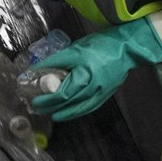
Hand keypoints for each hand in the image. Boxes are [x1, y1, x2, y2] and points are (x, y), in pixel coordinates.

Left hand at [30, 15, 161, 121]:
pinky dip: (78, 111)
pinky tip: (70, 113)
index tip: (36, 101)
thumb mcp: (74, 50)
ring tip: (52, 114)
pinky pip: (90, 107)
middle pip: (70, 103)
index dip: (48, 100)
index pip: (63, 93)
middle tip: (39, 109)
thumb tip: (35, 70)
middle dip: (52, 108)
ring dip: (65, 113)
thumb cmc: (98, 46)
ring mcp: (101, 93)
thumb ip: (55, 62)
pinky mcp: (107, 94)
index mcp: (84, 76)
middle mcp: (93, 88)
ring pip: (80, 108)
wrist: (126, 48)